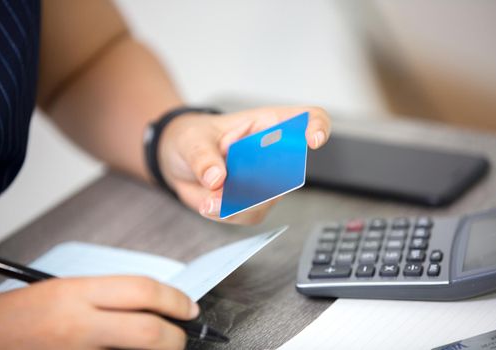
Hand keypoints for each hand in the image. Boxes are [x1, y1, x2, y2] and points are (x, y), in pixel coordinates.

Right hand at [0, 276, 198, 349]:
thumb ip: (110, 297)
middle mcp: (80, 326)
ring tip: (161, 346)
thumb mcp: (67, 291)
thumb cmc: (25, 315)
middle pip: (148, 333)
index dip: (175, 299)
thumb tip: (155, 306)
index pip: (143, 291)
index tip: (189, 307)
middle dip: (176, 337)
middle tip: (181, 334)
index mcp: (79, 294)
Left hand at [158, 106, 330, 223]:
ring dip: (238, 205)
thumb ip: (204, 158)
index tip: (312, 142)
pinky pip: (249, 215)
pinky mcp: (252, 202)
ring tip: (209, 199)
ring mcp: (265, 180)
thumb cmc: (192, 138)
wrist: (177, 161)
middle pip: (291, 171)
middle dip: (262, 184)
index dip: (317, 127)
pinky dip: (226, 214)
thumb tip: (218, 178)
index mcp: (267, 125)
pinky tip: (209, 204)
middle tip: (228, 184)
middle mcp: (273, 154)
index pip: (307, 119)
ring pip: (268, 200)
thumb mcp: (192, 140)